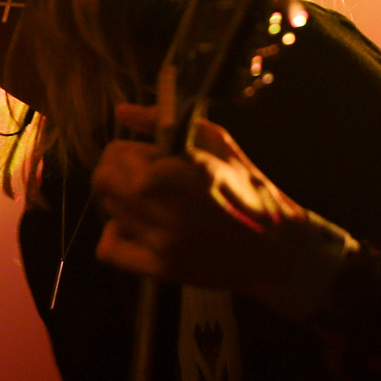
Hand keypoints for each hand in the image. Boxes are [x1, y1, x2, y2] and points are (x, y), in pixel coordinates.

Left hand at [92, 104, 351, 316]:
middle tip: (146, 179)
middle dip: (120, 173)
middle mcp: (165, 204)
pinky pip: (108, 248)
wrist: (277, 249)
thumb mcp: (217, 143)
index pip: (117, 154)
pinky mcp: (161, 268)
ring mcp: (161, 240)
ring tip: (157, 204)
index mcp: (179, 168)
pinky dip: (118, 235)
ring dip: (124, 202)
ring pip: (107, 210)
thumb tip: (122, 111)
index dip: (131, 151)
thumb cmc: (249, 190)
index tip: (149, 157)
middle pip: (103, 180)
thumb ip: (164, 123)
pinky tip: (142, 229)